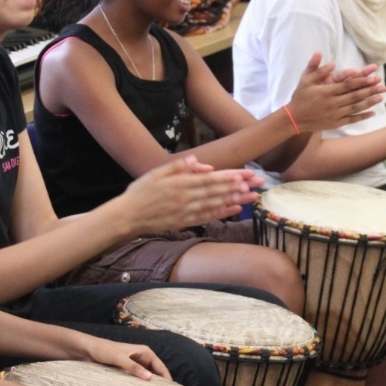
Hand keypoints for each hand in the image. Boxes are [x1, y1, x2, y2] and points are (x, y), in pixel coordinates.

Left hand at [82, 336, 170, 380]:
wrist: (87, 349)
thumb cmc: (103, 350)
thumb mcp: (119, 358)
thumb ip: (133, 367)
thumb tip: (150, 377)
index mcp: (144, 351)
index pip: (160, 366)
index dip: (166, 377)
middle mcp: (141, 357)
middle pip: (155, 371)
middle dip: (160, 382)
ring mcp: (134, 363)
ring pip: (146, 374)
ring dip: (149, 384)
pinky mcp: (126, 368)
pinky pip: (137, 377)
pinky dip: (140, 384)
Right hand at [122, 157, 261, 229]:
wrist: (126, 217)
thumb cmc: (140, 192)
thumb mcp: (156, 173)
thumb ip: (179, 167)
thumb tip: (200, 163)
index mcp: (180, 183)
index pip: (211, 178)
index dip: (231, 176)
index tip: (247, 174)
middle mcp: (186, 198)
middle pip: (218, 191)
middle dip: (240, 186)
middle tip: (258, 183)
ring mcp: (186, 212)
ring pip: (216, 204)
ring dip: (236, 200)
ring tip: (253, 196)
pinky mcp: (184, 223)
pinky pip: (206, 217)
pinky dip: (221, 213)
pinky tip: (235, 210)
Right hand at [286, 52, 385, 132]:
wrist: (294, 118)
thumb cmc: (300, 97)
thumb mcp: (305, 80)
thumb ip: (316, 68)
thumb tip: (328, 58)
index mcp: (327, 91)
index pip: (348, 85)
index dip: (361, 81)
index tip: (372, 77)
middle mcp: (333, 103)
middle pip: (355, 96)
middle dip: (370, 90)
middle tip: (382, 86)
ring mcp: (335, 114)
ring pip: (356, 107)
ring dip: (369, 102)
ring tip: (380, 97)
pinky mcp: (336, 123)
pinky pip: (352, 119)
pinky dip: (363, 116)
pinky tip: (372, 113)